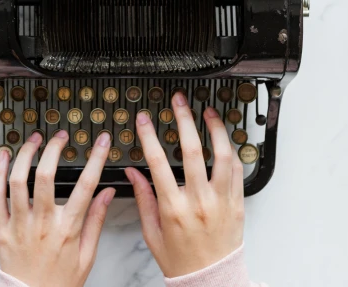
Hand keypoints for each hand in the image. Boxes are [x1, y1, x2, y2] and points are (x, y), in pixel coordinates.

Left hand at [0, 130, 115, 286]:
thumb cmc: (59, 282)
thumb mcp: (87, 255)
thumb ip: (96, 220)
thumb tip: (107, 193)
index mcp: (67, 228)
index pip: (85, 185)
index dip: (96, 158)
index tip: (101, 141)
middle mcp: (42, 223)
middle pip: (46, 176)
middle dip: (54, 149)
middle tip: (60, 137)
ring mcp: (19, 224)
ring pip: (18, 181)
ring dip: (26, 155)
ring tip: (34, 140)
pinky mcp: (1, 229)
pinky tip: (4, 156)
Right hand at [125, 92, 243, 278]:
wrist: (212, 282)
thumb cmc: (181, 261)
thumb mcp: (152, 232)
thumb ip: (143, 198)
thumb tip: (132, 172)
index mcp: (173, 208)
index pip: (158, 162)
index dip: (149, 136)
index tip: (144, 119)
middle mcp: (199, 201)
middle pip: (192, 150)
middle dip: (184, 119)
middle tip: (179, 101)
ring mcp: (221, 201)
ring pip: (222, 156)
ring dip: (215, 129)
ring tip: (209, 112)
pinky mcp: (237, 205)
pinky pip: (237, 172)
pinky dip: (230, 151)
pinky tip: (223, 139)